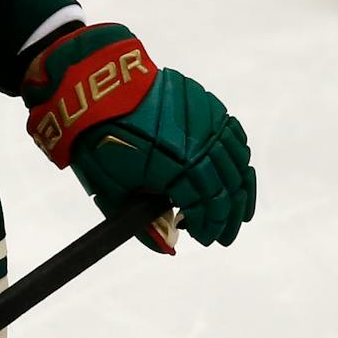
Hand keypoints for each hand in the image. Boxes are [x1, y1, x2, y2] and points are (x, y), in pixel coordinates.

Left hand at [22, 23, 254, 250]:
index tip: (205, 239)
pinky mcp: (208, 106)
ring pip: (238, 162)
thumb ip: (145, 223)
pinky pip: (233, 136)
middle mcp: (200, 146)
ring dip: (239, 190)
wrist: (98, 90)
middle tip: (223, 235)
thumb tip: (169, 247)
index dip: (210, 228)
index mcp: (177, 169)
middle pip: (228, 188)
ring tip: (236, 209)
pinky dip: (237, 158)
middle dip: (228, 216)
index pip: (208, 208)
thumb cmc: (99, 142)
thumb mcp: (114, 190)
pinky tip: (233, 172)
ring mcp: (208, 123)